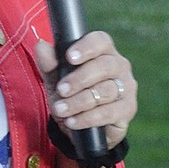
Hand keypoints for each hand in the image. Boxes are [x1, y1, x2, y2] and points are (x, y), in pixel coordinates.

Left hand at [35, 31, 136, 151]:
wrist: (79, 126)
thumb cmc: (70, 94)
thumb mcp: (55, 79)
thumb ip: (49, 64)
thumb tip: (41, 45)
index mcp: (103, 52)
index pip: (101, 41)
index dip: (86, 47)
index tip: (70, 57)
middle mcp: (119, 66)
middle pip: (104, 66)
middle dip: (79, 79)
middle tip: (61, 90)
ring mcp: (126, 88)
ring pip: (106, 91)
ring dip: (79, 102)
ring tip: (61, 110)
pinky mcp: (127, 109)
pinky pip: (108, 112)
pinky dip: (87, 118)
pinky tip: (72, 121)